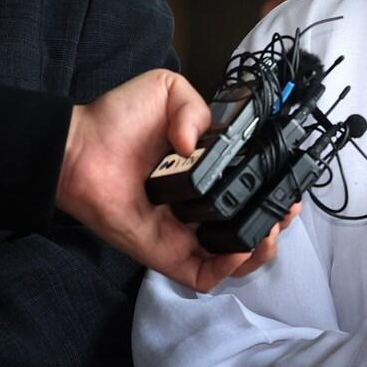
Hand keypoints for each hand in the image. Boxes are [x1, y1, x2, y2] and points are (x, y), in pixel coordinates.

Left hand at [57, 68, 298, 291]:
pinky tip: (239, 250)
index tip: (289, 182)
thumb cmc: (116, 120)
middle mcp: (202, 204)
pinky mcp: (166, 253)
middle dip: (277, 222)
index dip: (276, 188)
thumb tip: (200, 144)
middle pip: (252, 226)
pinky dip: (228, 269)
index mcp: (208, 170)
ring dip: (261, 249)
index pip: (252, 187)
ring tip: (268, 230)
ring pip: (236, 258)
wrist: (77, 148)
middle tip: (284, 209)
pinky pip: (204, 274)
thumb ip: (196, 107)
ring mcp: (186, 232)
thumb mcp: (167, 91)